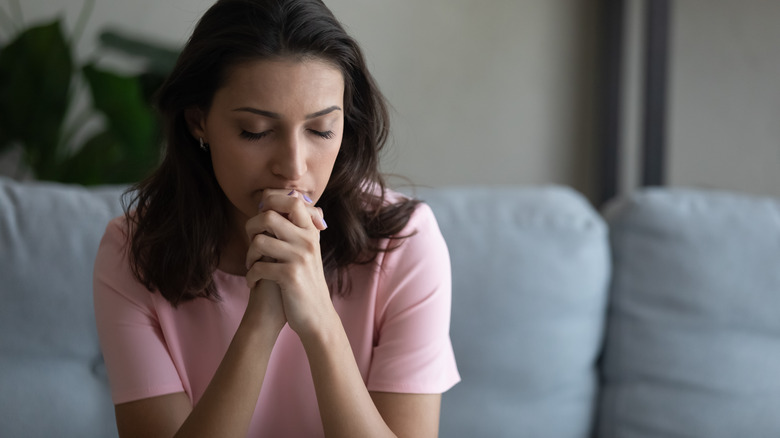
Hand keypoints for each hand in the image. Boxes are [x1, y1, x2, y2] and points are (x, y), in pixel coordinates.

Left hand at [244, 190, 332, 336]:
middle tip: (252, 242)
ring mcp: (300, 257)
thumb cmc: (305, 282)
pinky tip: (254, 282)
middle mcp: (308, 241)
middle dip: (251, 228)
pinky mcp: (290, 276)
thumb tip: (282, 200)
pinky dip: (251, 275)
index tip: (262, 216)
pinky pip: (259, 266)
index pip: (292, 200)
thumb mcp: (307, 251)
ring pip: (259, 241)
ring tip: (252, 265)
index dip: (271, 201)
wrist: (317, 316)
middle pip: (269, 215)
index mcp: (311, 232)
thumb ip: (297, 228)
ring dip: (249, 255)